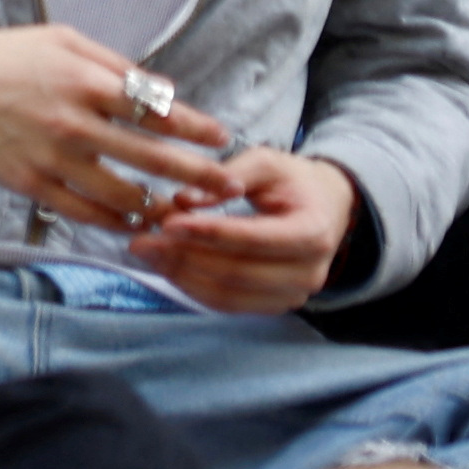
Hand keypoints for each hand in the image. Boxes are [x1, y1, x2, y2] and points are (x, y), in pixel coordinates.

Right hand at [0, 21, 234, 230]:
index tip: (221, 138)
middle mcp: (71, 122)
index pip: (154, 109)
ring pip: (122, 194)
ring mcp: (50, 157)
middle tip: (228, 186)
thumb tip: (165, 92)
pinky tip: (134, 222)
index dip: (194, 126)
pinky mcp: (28, 183)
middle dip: (198, 174)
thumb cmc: (2, 55)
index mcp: (82, 80)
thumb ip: (114, 65)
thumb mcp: (60, 40)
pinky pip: (83, 211)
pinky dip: (115, 221)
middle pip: (150, 157)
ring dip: (159, 205)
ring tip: (181, 210)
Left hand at [130, 144, 356, 316]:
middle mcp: (309, 272)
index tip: (167, 222)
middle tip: (141, 239)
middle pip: (237, 272)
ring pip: (228, 294)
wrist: (326, 209)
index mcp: (313, 232)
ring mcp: (293, 295)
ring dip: (182, 275)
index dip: (208, 232)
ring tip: (147, 252)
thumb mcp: (266, 163)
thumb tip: (185, 198)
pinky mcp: (274, 304)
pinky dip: (192, 288)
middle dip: (185, 256)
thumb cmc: (292, 181)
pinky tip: (166, 266)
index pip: (253, 239)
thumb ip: (229, 175)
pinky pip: (228, 305)